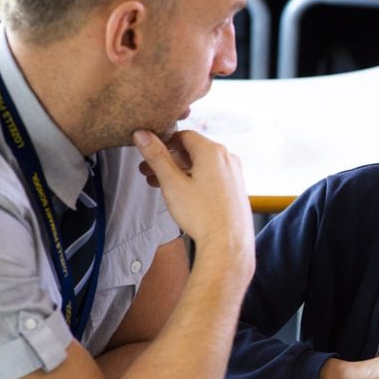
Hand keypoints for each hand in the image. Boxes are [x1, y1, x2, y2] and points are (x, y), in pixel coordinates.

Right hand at [134, 129, 253, 260]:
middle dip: (168, 160)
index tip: (150, 150)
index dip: (163, 141)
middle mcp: (227, 158)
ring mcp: (234, 174)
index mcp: (212, 151)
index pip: (183, 135)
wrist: (227, 243)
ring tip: (159, 183)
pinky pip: (212, 177)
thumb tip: (142, 135)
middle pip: (192, 151)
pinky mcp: (236, 189)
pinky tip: (181, 193)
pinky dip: (194, 180)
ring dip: (179, 171)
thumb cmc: (202, 215)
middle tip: (148, 170)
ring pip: (201, 165)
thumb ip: (156, 156)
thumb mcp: (172, 183)